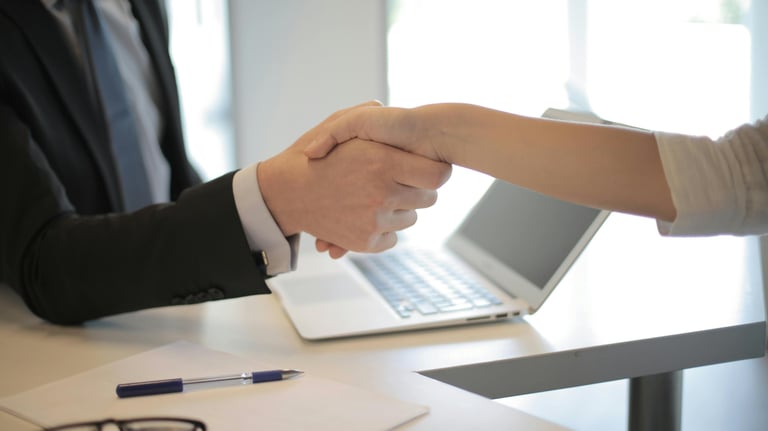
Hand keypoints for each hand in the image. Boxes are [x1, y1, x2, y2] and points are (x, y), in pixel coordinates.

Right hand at [258, 105, 451, 257]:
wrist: (285, 193)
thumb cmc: (311, 155)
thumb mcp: (337, 124)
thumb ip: (365, 114)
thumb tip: (384, 107)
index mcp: (382, 162)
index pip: (438, 175)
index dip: (436, 171)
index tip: (426, 168)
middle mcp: (382, 193)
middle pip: (428, 199)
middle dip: (416, 190)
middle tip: (399, 182)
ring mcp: (374, 220)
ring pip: (410, 219)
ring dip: (399, 210)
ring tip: (375, 197)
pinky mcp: (365, 242)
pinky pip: (392, 238)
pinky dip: (384, 230)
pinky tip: (367, 216)